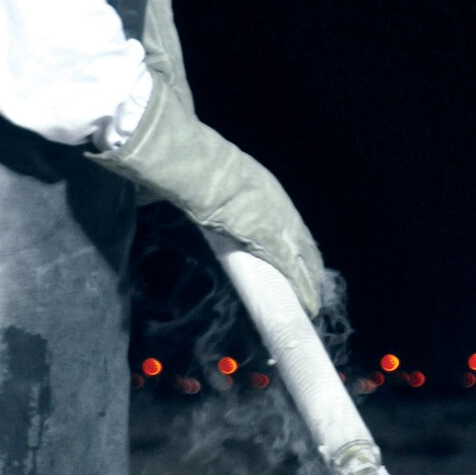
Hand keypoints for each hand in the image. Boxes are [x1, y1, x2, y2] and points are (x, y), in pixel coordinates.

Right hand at [90, 74, 323, 316]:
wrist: (202, 171)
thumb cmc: (201, 171)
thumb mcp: (213, 179)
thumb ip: (205, 193)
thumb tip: (160, 196)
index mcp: (269, 194)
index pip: (291, 225)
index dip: (298, 245)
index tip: (302, 258)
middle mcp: (282, 209)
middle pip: (304, 243)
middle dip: (310, 265)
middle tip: (315, 284)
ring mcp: (280, 225)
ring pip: (304, 260)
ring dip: (310, 281)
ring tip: (314, 300)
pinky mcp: (273, 242)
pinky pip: (293, 270)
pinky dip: (303, 288)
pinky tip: (309, 303)